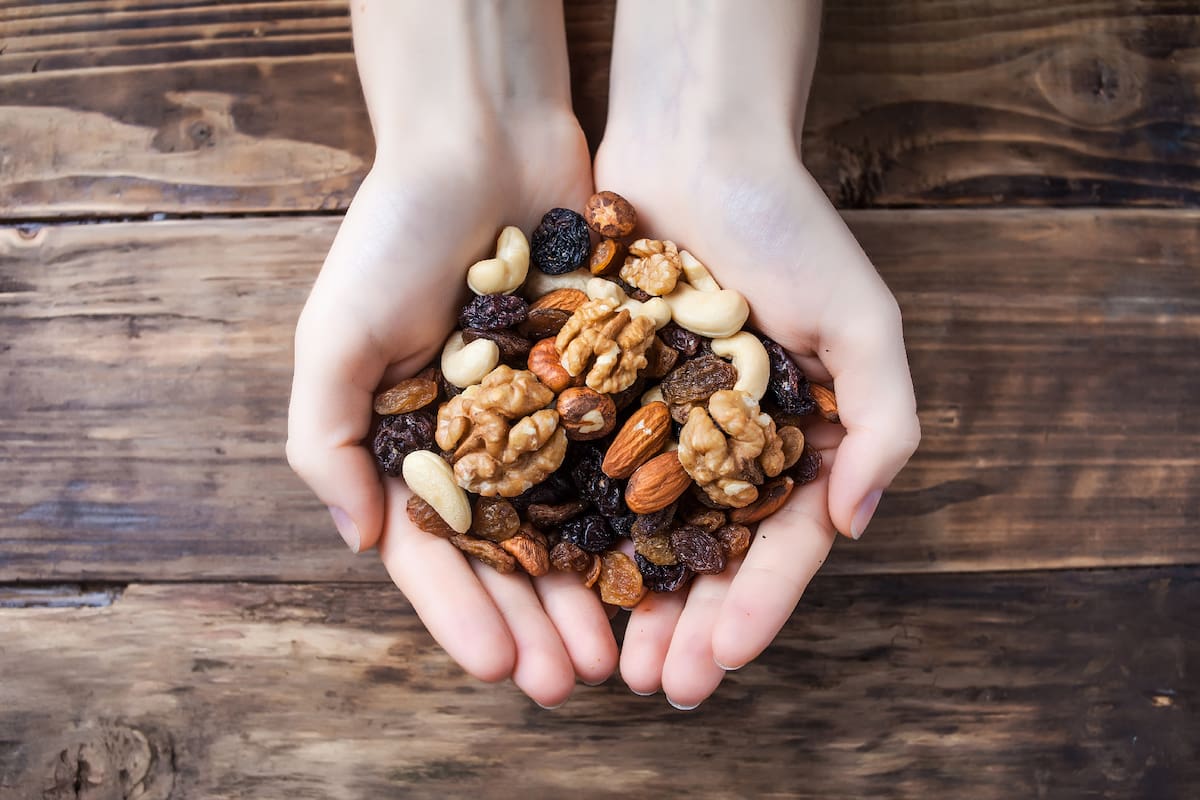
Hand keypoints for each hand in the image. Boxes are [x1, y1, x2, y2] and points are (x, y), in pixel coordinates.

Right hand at [287, 0, 617, 706]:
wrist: (484, 139)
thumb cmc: (396, 233)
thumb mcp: (335, 333)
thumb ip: (323, 438)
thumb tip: (359, 538)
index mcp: (413, 442)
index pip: (436, 550)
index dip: (463, 613)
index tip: (496, 668)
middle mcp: (483, 438)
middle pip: (513, 550)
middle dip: (537, 619)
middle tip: (573, 679)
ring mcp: (546, 412)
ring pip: (576, 517)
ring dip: (593, 584)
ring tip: (623, 646)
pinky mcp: (606, 375)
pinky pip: (625, 454)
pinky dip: (640, 507)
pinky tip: (667, 557)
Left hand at [594, 134, 919, 707]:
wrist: (693, 144)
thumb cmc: (788, 226)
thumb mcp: (862, 319)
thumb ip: (883, 421)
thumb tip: (859, 521)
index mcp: (793, 440)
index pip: (782, 545)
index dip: (757, 608)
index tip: (720, 662)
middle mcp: (723, 444)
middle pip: (706, 555)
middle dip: (686, 625)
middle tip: (654, 686)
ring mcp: (657, 422)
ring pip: (638, 531)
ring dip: (624, 600)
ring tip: (601, 660)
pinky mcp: (597, 393)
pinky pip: (580, 470)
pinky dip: (568, 527)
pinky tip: (549, 576)